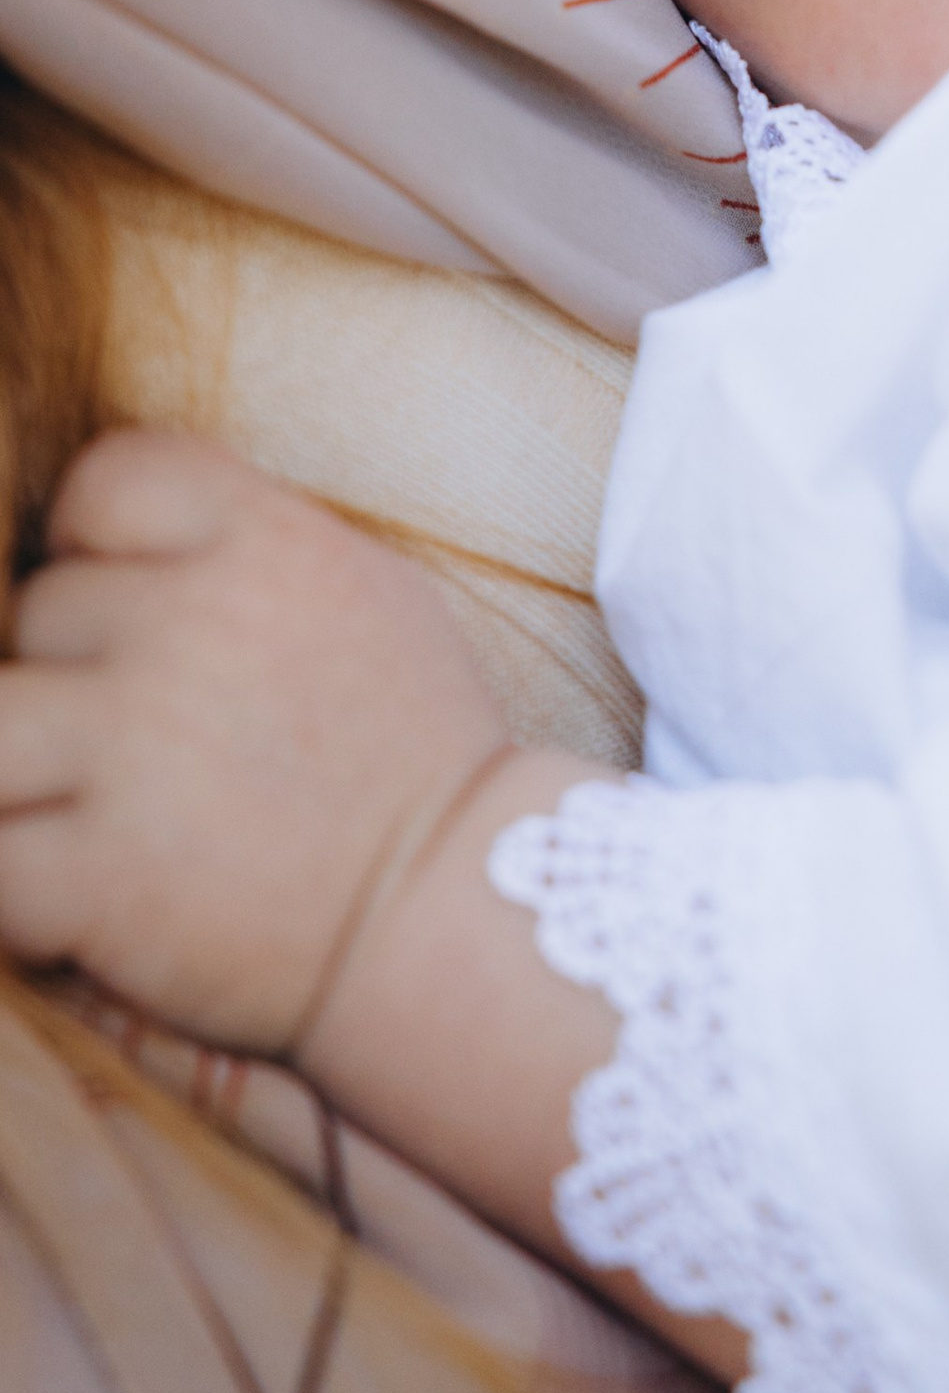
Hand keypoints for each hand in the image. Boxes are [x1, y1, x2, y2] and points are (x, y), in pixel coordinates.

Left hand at [0, 429, 510, 1051]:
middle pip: (45, 608)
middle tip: (147, 745)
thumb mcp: (371, 596)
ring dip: (23, 769)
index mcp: (271, 543)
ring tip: (82, 809)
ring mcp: (136, 745)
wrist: (461, 915)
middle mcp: (194, 624)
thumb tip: (131, 543)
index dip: (95, 541)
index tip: (132, 610)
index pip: (109, 477)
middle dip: (80, 675)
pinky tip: (82, 894)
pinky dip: (22, 881)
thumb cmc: (418, 758)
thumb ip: (253, 547)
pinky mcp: (100, 872)